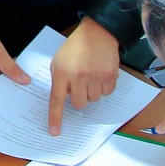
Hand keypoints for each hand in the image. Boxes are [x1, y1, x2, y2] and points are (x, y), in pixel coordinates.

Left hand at [47, 18, 119, 135]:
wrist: (97, 33)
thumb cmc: (75, 48)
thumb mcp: (58, 61)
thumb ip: (59, 80)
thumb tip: (64, 99)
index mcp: (62, 72)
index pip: (57, 100)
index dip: (56, 117)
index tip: (55, 131)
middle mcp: (78, 76)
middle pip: (79, 104)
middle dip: (79, 98)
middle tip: (79, 85)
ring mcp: (95, 76)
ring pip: (94, 100)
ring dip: (91, 91)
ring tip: (90, 75)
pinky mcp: (109, 76)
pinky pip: (107, 93)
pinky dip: (104, 87)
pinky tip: (100, 74)